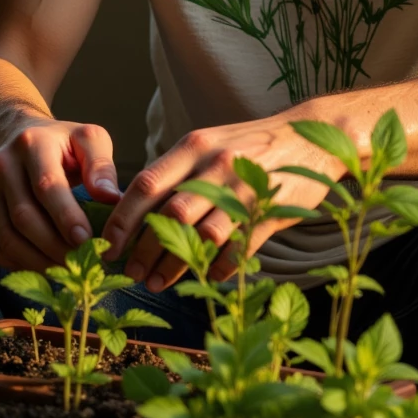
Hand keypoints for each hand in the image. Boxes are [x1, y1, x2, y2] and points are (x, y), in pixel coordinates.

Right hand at [0, 118, 120, 270]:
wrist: (19, 138)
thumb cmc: (62, 144)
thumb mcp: (88, 140)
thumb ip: (101, 165)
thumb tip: (111, 198)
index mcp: (32, 143)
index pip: (46, 185)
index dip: (65, 216)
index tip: (87, 240)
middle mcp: (2, 166)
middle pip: (24, 216)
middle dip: (54, 246)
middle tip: (82, 263)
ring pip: (8, 237)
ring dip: (39, 261)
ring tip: (67, 270)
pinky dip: (21, 265)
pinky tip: (46, 268)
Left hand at [101, 114, 349, 289]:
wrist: (309, 136)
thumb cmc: (250, 144)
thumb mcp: (210, 142)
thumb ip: (178, 169)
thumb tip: (135, 205)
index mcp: (194, 147)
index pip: (146, 184)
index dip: (122, 219)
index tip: (109, 245)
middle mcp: (216, 166)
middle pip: (170, 215)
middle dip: (145, 249)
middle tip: (133, 273)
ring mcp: (244, 190)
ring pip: (201, 237)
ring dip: (176, 265)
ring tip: (159, 282)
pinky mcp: (270, 212)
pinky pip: (237, 249)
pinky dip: (218, 268)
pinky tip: (207, 276)